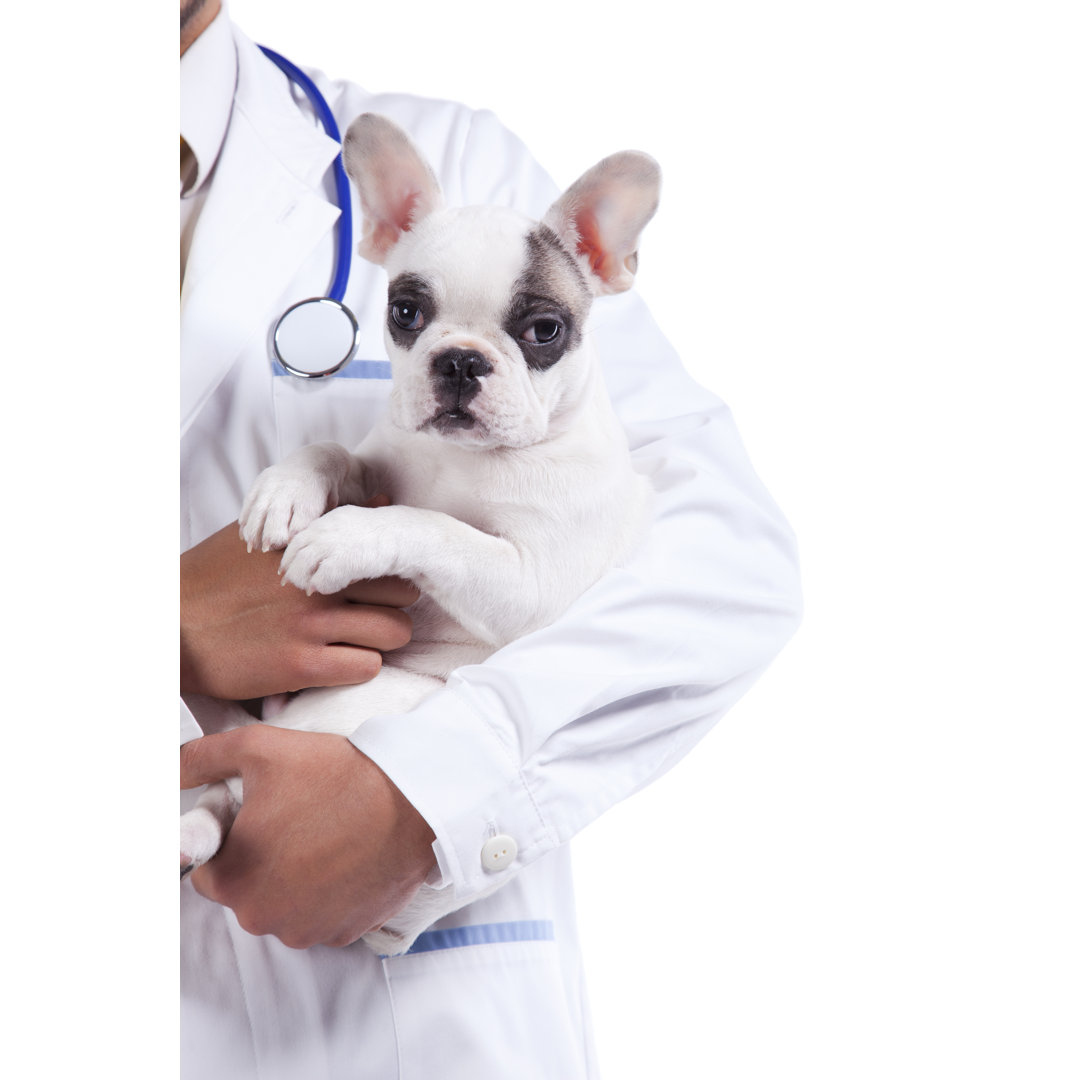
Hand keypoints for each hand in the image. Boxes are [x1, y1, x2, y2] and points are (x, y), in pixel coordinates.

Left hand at [180, 725, 435, 947]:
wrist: (414, 798)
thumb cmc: (337, 773)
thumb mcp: (259, 747)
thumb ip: (200, 759)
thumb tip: (167, 768)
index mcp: (234, 880)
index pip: (207, 869)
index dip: (230, 836)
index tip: (259, 812)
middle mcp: (264, 918)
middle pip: (246, 889)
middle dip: (262, 857)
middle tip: (296, 815)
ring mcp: (309, 930)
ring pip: (285, 903)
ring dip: (295, 876)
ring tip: (326, 831)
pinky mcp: (346, 931)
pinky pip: (322, 913)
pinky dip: (329, 890)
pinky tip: (348, 854)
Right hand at [181, 521, 419, 699]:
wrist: (171, 627)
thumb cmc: (217, 579)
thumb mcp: (268, 538)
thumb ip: (326, 519)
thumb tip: (382, 497)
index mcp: (310, 548)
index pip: (383, 553)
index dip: (389, 570)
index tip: (380, 583)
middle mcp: (317, 583)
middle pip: (402, 593)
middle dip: (395, 605)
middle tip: (377, 615)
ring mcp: (311, 625)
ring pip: (394, 632)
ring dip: (383, 639)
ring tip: (362, 641)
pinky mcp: (301, 665)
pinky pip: (367, 667)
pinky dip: (361, 666)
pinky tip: (341, 663)